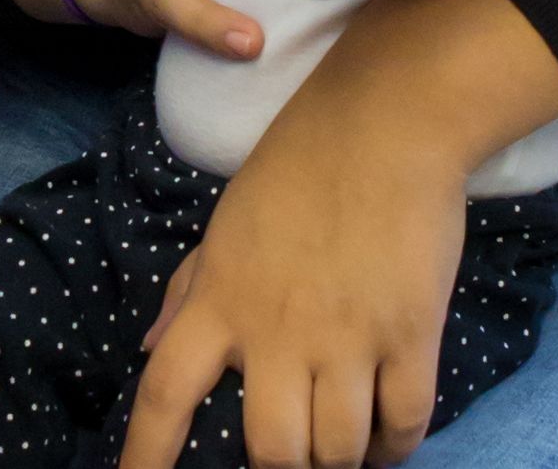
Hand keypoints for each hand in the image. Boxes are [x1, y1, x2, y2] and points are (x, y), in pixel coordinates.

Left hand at [120, 0, 557, 467]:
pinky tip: (385, 439)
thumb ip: (187, 292)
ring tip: (342, 446)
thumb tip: (147, 351)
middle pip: (270, 451)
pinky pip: (403, 425)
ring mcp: (348, 336)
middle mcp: (276, 329)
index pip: (165, 393)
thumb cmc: (296, 168)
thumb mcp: (225, 225)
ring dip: (339, 459)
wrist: (384, 123)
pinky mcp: (411, 334)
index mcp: (220, 298)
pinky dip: (394, 447)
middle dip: (280, 467)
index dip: (146, 455)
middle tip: (292, 451)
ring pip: (336, 450)